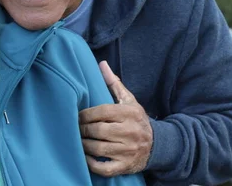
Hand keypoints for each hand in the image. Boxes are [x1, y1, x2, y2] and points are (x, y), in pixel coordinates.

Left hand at [79, 61, 152, 176]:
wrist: (157, 145)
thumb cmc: (136, 119)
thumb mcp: (128, 100)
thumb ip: (114, 83)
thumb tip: (101, 64)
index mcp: (129, 114)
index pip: (102, 112)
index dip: (86, 114)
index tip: (77, 115)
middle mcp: (130, 132)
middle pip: (98, 130)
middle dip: (82, 129)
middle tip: (75, 128)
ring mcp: (128, 151)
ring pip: (98, 148)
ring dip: (84, 144)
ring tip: (78, 139)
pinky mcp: (125, 166)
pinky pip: (104, 167)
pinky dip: (91, 163)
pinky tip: (85, 156)